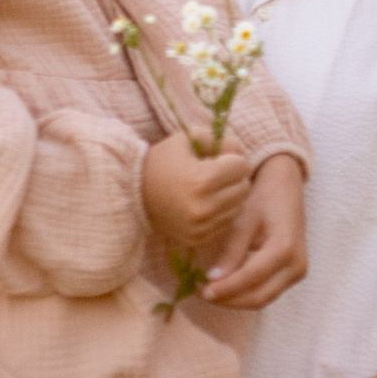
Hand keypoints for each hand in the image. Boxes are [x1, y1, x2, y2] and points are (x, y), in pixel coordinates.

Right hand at [141, 131, 251, 266]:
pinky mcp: (198, 238)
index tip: (217, 158)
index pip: (242, 166)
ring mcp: (202, 226)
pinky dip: (220, 212)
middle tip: (216, 172)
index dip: (232, 158)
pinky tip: (203, 203)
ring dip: (230, 196)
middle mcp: (205, 207)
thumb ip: (218, 140)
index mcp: (203, 180)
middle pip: (244, 188)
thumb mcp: (186, 139)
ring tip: (210, 188)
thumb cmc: (160, 162)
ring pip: (238, 207)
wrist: (132, 194)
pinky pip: (225, 223)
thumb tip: (240, 152)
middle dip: (234, 177)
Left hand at [201, 150, 307, 310]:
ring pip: (263, 299)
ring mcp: (297, 272)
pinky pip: (267, 292)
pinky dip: (245, 293)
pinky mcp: (292, 275)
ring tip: (211, 292)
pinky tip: (225, 287)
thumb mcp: (243, 221)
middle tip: (203, 293)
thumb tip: (212, 280)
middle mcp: (296, 265)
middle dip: (229, 300)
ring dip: (236, 300)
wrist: (285, 188)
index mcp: (284, 248)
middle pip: (259, 297)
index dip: (226, 289)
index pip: (251, 277)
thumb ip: (230, 252)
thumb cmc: (262, 198)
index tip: (203, 291)